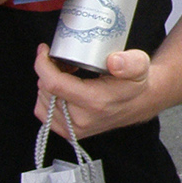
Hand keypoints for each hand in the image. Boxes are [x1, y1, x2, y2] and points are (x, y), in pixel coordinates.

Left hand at [33, 45, 157, 139]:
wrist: (139, 103)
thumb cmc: (135, 82)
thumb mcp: (139, 65)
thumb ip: (130, 62)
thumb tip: (114, 61)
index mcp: (95, 102)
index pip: (54, 84)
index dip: (43, 64)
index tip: (45, 50)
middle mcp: (82, 119)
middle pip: (45, 91)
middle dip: (47, 71)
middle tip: (60, 59)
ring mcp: (74, 129)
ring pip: (42, 102)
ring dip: (46, 83)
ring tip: (62, 72)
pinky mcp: (70, 132)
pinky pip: (44, 113)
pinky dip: (46, 97)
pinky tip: (60, 87)